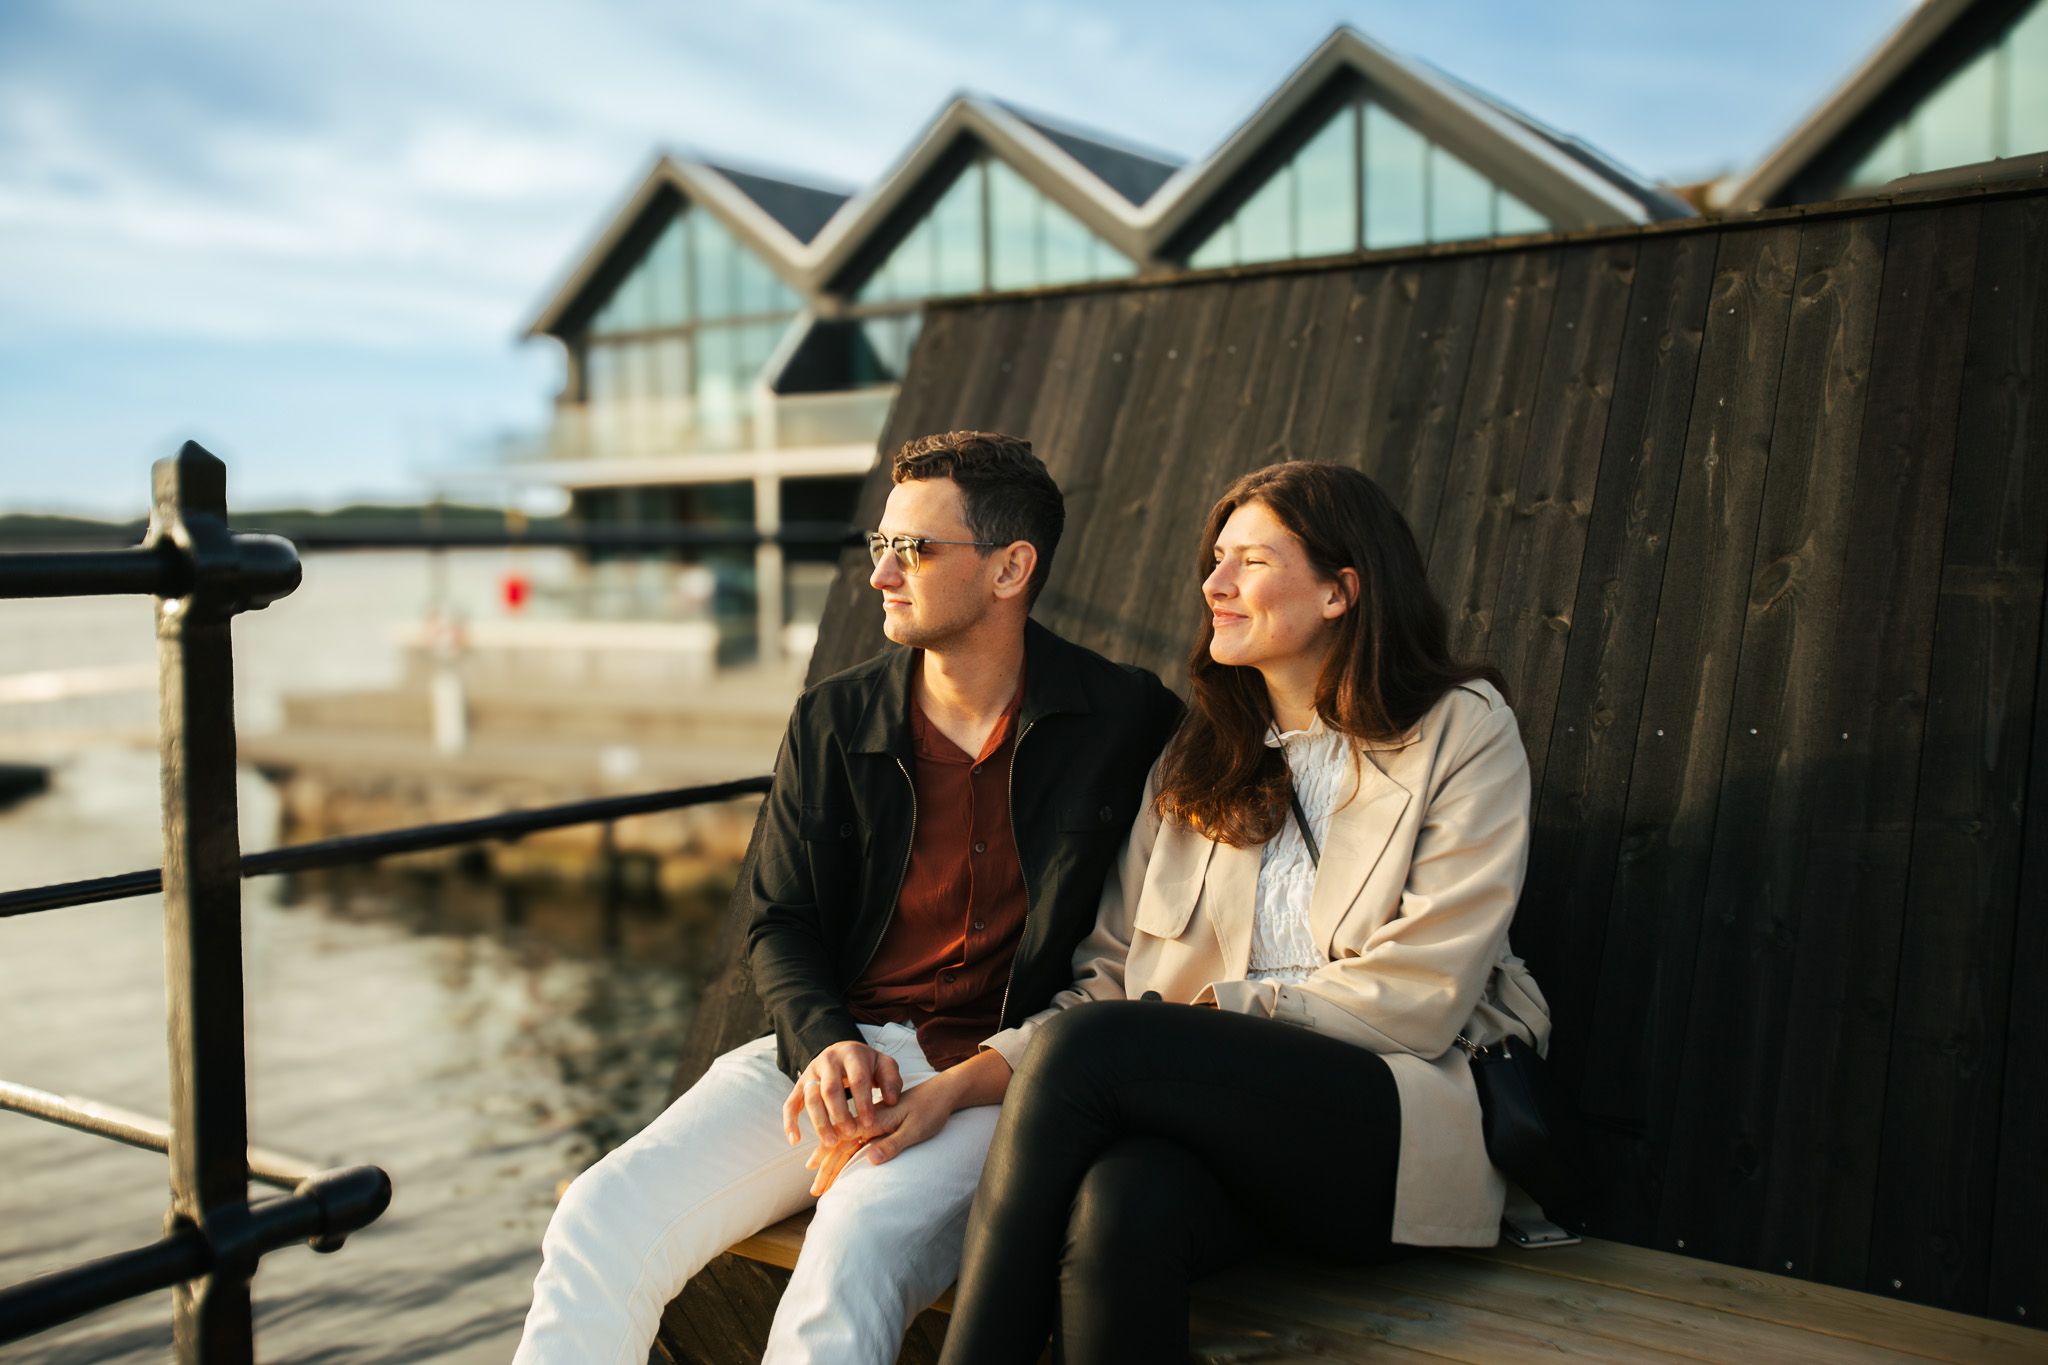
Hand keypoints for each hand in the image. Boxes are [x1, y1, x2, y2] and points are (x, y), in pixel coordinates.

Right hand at [782, 1040, 902, 1145]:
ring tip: (830, 1143)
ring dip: (819, 1121)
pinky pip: (790, 1103)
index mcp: (851, 1054)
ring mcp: (812, 1072)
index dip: (863, 1102)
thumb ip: (892, 1080)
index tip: (869, 1124)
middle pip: (831, 1089)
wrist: (845, 1052)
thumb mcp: (885, 1066)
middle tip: (850, 1134)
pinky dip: (789, 1122)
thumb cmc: (869, 1065)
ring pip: (810, 1098)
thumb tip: (891, 1100)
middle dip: (840, 1114)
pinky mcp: (800, 1085)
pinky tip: (795, 1140)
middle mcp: (828, 1061)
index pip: (857, 1079)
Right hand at [804, 1079, 954, 1195]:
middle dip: (825, 1166)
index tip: (818, 1184)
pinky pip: (854, 1137)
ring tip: (816, 1174)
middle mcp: (868, 1118)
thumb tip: (870, 1159)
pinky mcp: (878, 1120)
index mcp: (874, 1119)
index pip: (843, 1143)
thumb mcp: (916, 1129)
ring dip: (829, 1158)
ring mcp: (871, 1119)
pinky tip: (835, 1155)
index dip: (829, 1164)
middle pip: (839, 1143)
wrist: (943, 1091)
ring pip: (844, 1140)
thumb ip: (893, 1143)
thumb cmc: (932, 1110)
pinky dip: (841, 1147)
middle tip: (814, 1190)